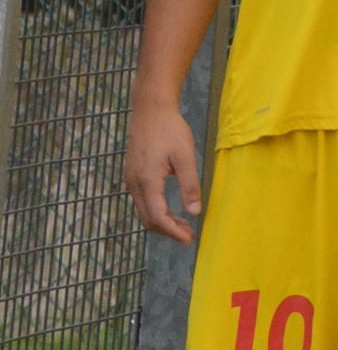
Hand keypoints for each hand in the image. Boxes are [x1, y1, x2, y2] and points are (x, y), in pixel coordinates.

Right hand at [124, 100, 203, 242]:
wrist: (150, 110)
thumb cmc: (170, 130)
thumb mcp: (185, 156)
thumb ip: (190, 185)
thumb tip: (194, 212)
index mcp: (147, 181)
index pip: (158, 217)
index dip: (173, 231)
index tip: (189, 239)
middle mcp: (134, 184)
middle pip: (148, 219)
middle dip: (168, 230)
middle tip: (189, 234)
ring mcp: (131, 179)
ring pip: (144, 211)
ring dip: (163, 221)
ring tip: (184, 224)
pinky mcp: (132, 174)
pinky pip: (142, 200)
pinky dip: (156, 210)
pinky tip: (171, 209)